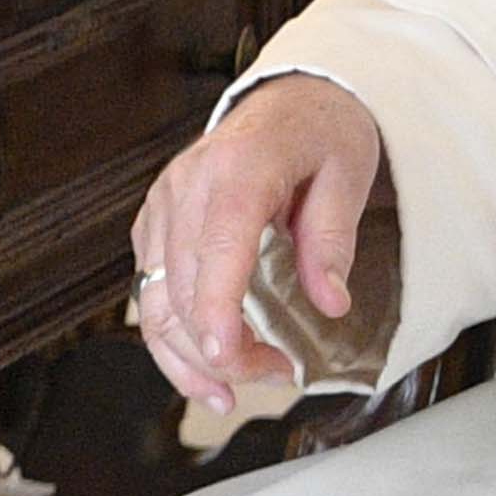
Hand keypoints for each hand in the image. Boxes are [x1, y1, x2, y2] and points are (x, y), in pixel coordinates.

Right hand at [130, 74, 381, 417]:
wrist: (287, 101)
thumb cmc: (317, 134)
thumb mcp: (348, 175)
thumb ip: (333, 240)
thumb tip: (329, 301)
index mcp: (239, 168)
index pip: (216, 246)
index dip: (215, 310)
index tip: (229, 357)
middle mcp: (186, 186)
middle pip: (182, 287)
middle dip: (224, 349)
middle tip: (278, 374)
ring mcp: (163, 206)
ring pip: (153, 301)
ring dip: (189, 357)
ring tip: (232, 394)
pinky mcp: (154, 225)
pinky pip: (148, 293)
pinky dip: (171, 339)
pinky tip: (203, 369)